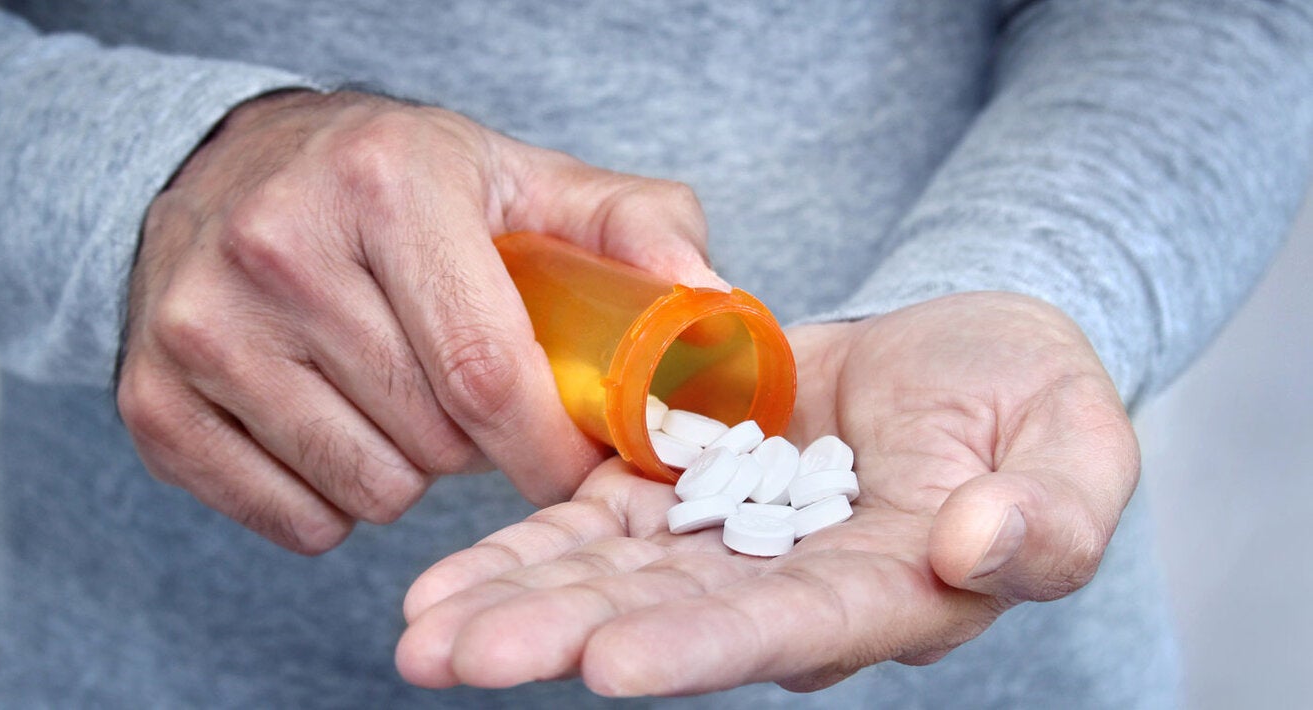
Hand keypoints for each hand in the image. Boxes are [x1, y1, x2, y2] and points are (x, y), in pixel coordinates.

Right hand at [116, 91, 721, 553]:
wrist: (228, 170)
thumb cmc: (395, 183)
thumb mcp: (518, 176)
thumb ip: (631, 228)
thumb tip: (710, 302)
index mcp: (385, 184)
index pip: (485, 369)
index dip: (549, 445)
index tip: (580, 467)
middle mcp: (277, 249)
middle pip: (431, 439)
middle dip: (480, 446)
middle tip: (472, 396)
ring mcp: (201, 329)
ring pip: (366, 490)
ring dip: (410, 471)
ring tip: (401, 399)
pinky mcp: (154, 401)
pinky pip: (293, 520)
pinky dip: (336, 499)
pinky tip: (337, 426)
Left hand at [395, 292, 1138, 694]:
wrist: (958, 353)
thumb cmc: (1029, 396)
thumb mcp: (1076, 438)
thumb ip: (1051, 511)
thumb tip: (978, 544)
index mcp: (887, 592)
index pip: (788, 628)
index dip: (701, 647)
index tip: (610, 664)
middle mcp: (790, 588)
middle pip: (666, 622)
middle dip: (561, 638)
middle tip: (454, 658)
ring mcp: (726, 543)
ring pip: (610, 581)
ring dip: (515, 602)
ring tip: (419, 631)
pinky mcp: (683, 489)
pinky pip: (594, 523)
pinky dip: (525, 546)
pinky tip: (446, 577)